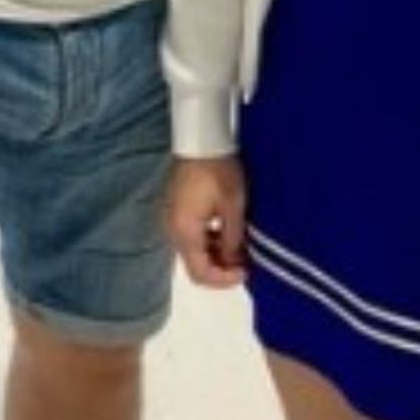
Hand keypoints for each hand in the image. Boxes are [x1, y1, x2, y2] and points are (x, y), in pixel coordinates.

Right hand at [166, 154, 247, 287]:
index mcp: (185, 232)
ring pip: (194, 252)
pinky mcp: (176, 211)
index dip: (224, 280)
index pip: (200, 273)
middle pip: (195, 265)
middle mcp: (173, 231)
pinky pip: (191, 237)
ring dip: (217, 255)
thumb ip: (233, 241)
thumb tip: (236, 265)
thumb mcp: (233, 206)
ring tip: (241, 246)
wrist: (200, 140)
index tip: (247, 271)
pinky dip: (209, 241)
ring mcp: (172, 221)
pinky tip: (227, 231)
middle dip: (222, 268)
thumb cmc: (219, 171)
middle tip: (247, 261)